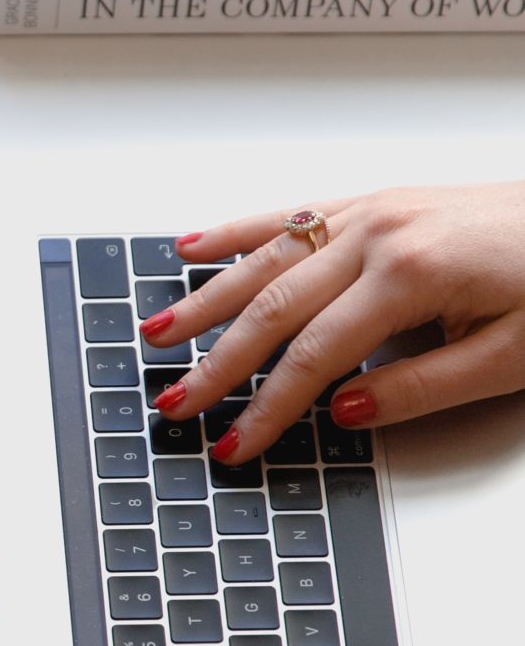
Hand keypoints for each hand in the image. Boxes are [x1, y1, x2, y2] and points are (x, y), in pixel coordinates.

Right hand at [141, 184, 524, 463]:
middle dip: (217, 360)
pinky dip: (237, 231)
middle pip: (273, 306)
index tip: (235, 443)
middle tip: (176, 401)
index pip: (314, 356)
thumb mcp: (513, 356)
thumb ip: (421, 388)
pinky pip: (291, 214)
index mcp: (410, 273)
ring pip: (268, 258)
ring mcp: (373, 211)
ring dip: (206, 298)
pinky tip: (193, 246)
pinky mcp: (378, 201)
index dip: (267, 407)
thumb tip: (341, 413)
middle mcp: (379, 233)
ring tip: (157, 332)